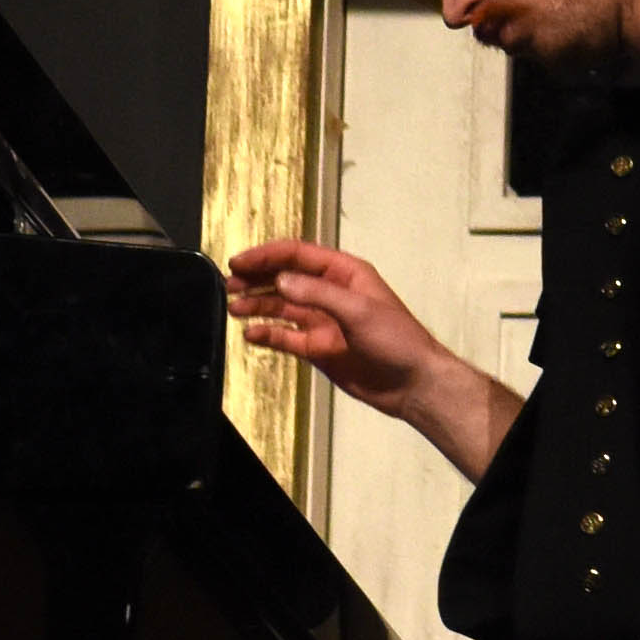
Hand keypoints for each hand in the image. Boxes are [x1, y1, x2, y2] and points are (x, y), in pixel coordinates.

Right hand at [223, 238, 459, 415]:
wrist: (411, 384)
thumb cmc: (397, 340)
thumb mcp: (360, 311)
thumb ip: (319, 295)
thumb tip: (281, 280)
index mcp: (345, 274)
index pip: (299, 256)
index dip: (267, 256)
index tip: (238, 262)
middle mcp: (330, 294)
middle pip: (285, 278)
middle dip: (256, 278)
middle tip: (228, 284)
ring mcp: (322, 320)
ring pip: (281, 307)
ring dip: (257, 305)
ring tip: (233, 307)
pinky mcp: (316, 347)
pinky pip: (285, 337)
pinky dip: (267, 334)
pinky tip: (250, 334)